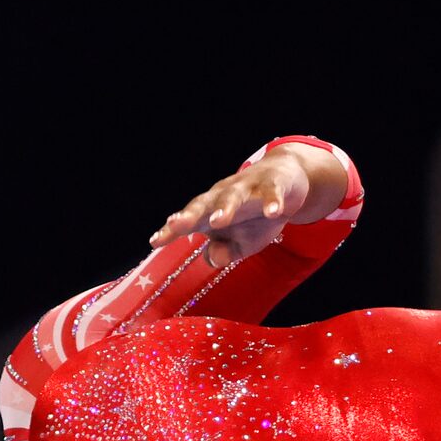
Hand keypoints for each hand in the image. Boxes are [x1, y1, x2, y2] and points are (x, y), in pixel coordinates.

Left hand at [149, 148, 324, 264]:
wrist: (285, 181)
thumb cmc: (256, 215)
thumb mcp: (241, 242)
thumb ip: (225, 252)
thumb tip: (212, 259)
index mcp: (212, 210)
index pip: (189, 220)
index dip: (171, 231)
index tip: (154, 241)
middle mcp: (225, 195)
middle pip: (204, 204)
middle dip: (190, 214)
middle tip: (176, 224)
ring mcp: (248, 188)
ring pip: (234, 197)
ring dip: (225, 208)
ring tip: (218, 221)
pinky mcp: (273, 184)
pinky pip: (271, 193)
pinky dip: (272, 201)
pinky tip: (273, 212)